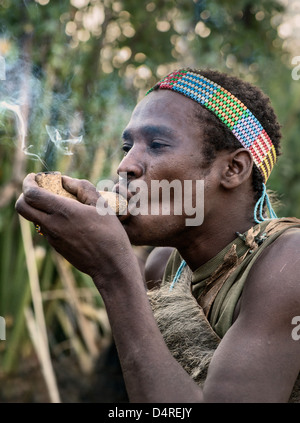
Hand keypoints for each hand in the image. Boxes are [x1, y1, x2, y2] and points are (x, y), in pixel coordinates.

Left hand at [15, 173, 134, 281]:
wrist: (110, 265)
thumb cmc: (110, 233)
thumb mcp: (101, 204)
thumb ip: (82, 187)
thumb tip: (65, 180)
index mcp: (63, 211)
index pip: (31, 194)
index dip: (28, 182)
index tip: (34, 177)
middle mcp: (52, 225)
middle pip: (22, 207)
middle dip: (26, 195)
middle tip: (40, 189)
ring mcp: (52, 238)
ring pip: (33, 218)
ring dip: (39, 208)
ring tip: (60, 204)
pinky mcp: (56, 247)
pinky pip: (45, 229)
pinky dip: (50, 219)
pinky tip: (69, 220)